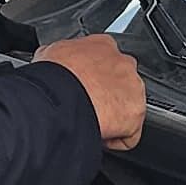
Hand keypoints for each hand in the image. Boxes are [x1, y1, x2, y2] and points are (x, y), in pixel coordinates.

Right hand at [35, 35, 146, 151]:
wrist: (60, 95)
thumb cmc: (54, 75)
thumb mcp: (49, 54)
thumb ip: (60, 56)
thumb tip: (52, 62)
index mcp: (103, 45)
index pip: (105, 61)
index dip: (94, 78)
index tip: (84, 88)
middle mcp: (123, 63)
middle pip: (121, 84)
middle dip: (107, 97)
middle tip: (87, 106)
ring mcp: (133, 87)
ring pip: (126, 109)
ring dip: (112, 117)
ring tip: (90, 122)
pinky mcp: (136, 112)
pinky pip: (129, 134)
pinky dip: (115, 139)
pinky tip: (98, 135)